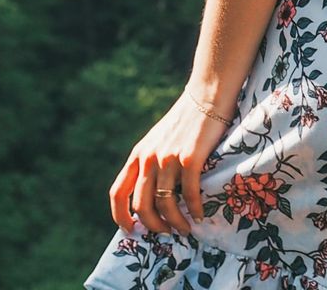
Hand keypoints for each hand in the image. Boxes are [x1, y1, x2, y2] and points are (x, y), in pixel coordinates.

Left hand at [109, 91, 227, 237]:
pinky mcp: (190, 158)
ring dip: (175, 222)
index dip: (120, 216)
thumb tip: (153, 190)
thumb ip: (152, 161)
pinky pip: (189, 193)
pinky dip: (195, 209)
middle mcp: (149, 159)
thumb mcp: (160, 139)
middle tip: (166, 233)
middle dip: (153, 226)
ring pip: (165, 204)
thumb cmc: (188, 119)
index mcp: (138, 155)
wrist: (208, 93)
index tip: (132, 230)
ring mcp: (168, 159)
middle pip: (141, 205)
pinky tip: (200, 215)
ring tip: (185, 228)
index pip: (118, 193)